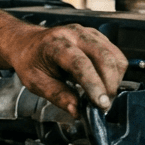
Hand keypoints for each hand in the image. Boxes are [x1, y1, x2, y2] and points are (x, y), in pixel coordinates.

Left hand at [6, 24, 127, 116]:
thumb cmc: (30, 61)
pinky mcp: (99, 38)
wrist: (27, 42)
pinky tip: (103, 83)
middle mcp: (75, 34)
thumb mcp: (35, 82)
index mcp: (55, 43)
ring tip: (101, 95)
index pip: (80, 63)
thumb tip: (77, 110)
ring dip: (114, 80)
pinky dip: (115, 73)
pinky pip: (117, 56)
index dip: (93, 84)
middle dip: (109, 85)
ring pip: (116, 57)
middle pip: (104, 58)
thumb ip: (57, 95)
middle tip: (103, 105)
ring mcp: (89, 34)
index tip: (100, 104)